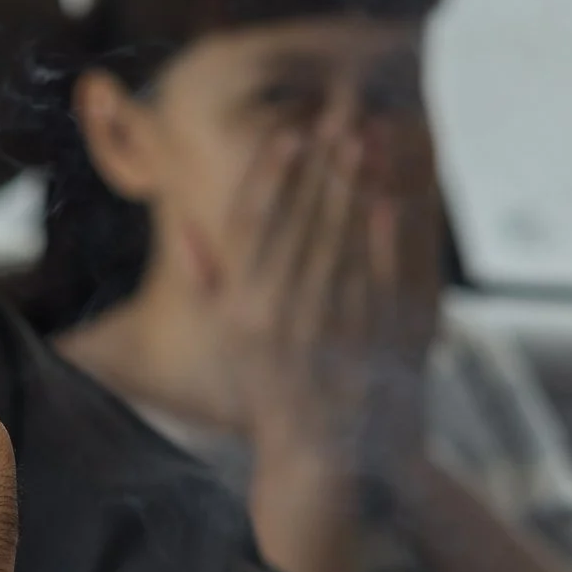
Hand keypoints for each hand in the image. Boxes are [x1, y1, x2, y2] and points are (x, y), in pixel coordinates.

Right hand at [197, 109, 443, 483]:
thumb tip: (183, 225)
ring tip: (364, 137)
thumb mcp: (227, 335)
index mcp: (237, 307)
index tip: (289, 131)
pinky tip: (388, 196)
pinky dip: (380, 236)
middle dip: (318, 163)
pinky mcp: (360, 346)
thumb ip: (205, 280)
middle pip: (296, 222)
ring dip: (350, 185)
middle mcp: (271, 317)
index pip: (250, 224)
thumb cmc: (268, 387)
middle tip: (336, 114)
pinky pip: (373, 279)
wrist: (315, 457)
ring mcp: (319, 332)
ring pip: (336, 242)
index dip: (270, 173)